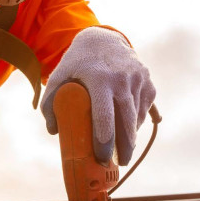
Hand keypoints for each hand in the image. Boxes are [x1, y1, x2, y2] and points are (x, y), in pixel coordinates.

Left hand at [41, 27, 155, 164]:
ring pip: (137, 117)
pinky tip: (130, 130)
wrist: (104, 38)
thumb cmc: (79, 62)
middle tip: (120, 162)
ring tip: (123, 147)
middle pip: (126, 121)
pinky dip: (137, 122)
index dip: (105, 140)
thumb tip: (54, 131)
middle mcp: (122, 79)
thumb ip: (51, 101)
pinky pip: (145, 109)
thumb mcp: (60, 75)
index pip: (105, 116)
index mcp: (99, 78)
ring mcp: (139, 80)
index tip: (103, 157)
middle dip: (125, 147)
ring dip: (131, 135)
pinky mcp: (148, 83)